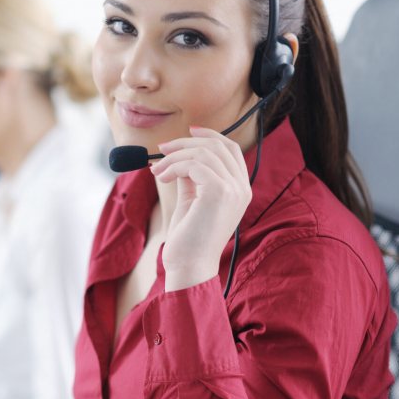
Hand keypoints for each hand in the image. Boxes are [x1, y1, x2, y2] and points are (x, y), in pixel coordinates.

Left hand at [150, 125, 251, 291]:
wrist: (189, 266)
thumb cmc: (188, 238)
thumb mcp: (192, 199)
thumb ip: (192, 177)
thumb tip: (180, 155)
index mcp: (240, 189)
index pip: (230, 149)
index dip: (209, 135)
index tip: (187, 133)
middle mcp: (241, 187)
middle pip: (217, 145)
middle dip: (186, 143)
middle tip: (161, 149)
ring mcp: (234, 189)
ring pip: (203, 153)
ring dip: (174, 157)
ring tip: (156, 170)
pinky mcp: (219, 192)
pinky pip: (194, 165)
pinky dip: (173, 166)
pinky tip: (161, 177)